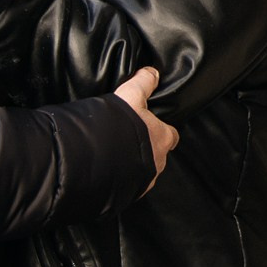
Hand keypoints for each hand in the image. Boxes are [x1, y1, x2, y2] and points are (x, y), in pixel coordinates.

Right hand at [114, 66, 178, 189]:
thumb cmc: (117, 126)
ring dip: (133, 166)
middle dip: (146, 150)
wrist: (94, 160)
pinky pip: (127, 186)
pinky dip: (120, 180)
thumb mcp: (130, 96)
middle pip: (157, 155)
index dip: (163, 130)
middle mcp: (158, 162)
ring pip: (143, 173)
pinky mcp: (128, 194)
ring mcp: (144, 181)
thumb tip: (152, 72)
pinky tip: (106, 172)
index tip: (153, 127)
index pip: (172, 135)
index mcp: (162, 138)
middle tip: (129, 141)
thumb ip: (142, 82)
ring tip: (115, 157)